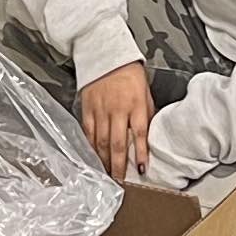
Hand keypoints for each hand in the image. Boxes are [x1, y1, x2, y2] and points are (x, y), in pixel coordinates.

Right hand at [79, 62, 155, 180]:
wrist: (105, 52)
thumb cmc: (129, 73)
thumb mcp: (146, 92)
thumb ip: (146, 114)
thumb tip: (148, 137)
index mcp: (136, 104)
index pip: (139, 134)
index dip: (139, 154)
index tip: (140, 170)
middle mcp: (117, 109)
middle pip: (117, 143)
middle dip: (118, 166)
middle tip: (120, 182)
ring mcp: (100, 109)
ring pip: (101, 141)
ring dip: (104, 160)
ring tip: (107, 175)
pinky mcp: (87, 107)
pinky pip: (88, 132)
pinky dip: (90, 146)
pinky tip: (93, 157)